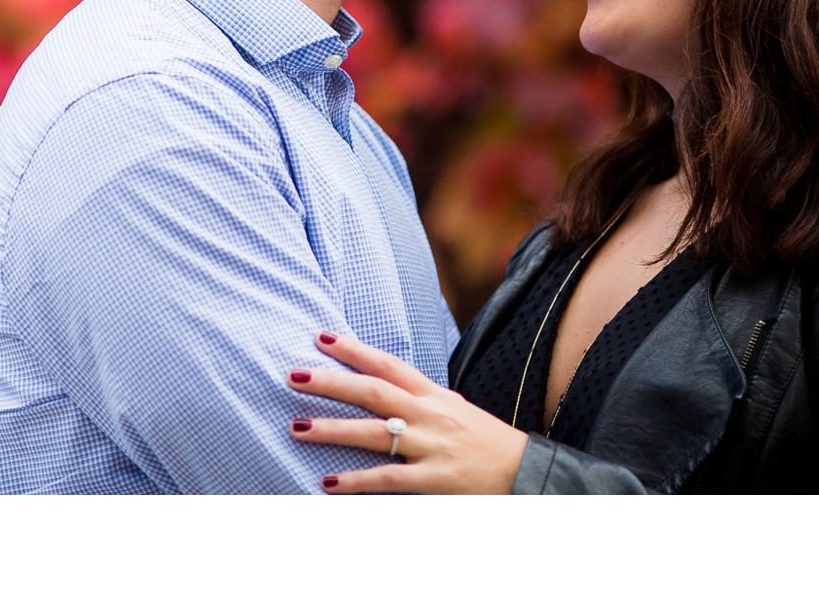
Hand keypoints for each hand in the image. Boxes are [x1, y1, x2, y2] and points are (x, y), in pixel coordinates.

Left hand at [287, 331, 528, 493]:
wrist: (526, 473)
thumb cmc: (484, 441)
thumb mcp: (453, 409)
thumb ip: (418, 397)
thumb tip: (382, 383)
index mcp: (433, 394)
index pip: (388, 364)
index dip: (354, 350)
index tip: (320, 337)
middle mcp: (429, 414)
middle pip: (373, 392)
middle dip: (331, 382)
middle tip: (293, 375)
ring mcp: (431, 446)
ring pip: (375, 433)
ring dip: (332, 430)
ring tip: (297, 427)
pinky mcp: (435, 479)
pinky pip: (388, 479)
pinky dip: (356, 481)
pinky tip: (327, 482)